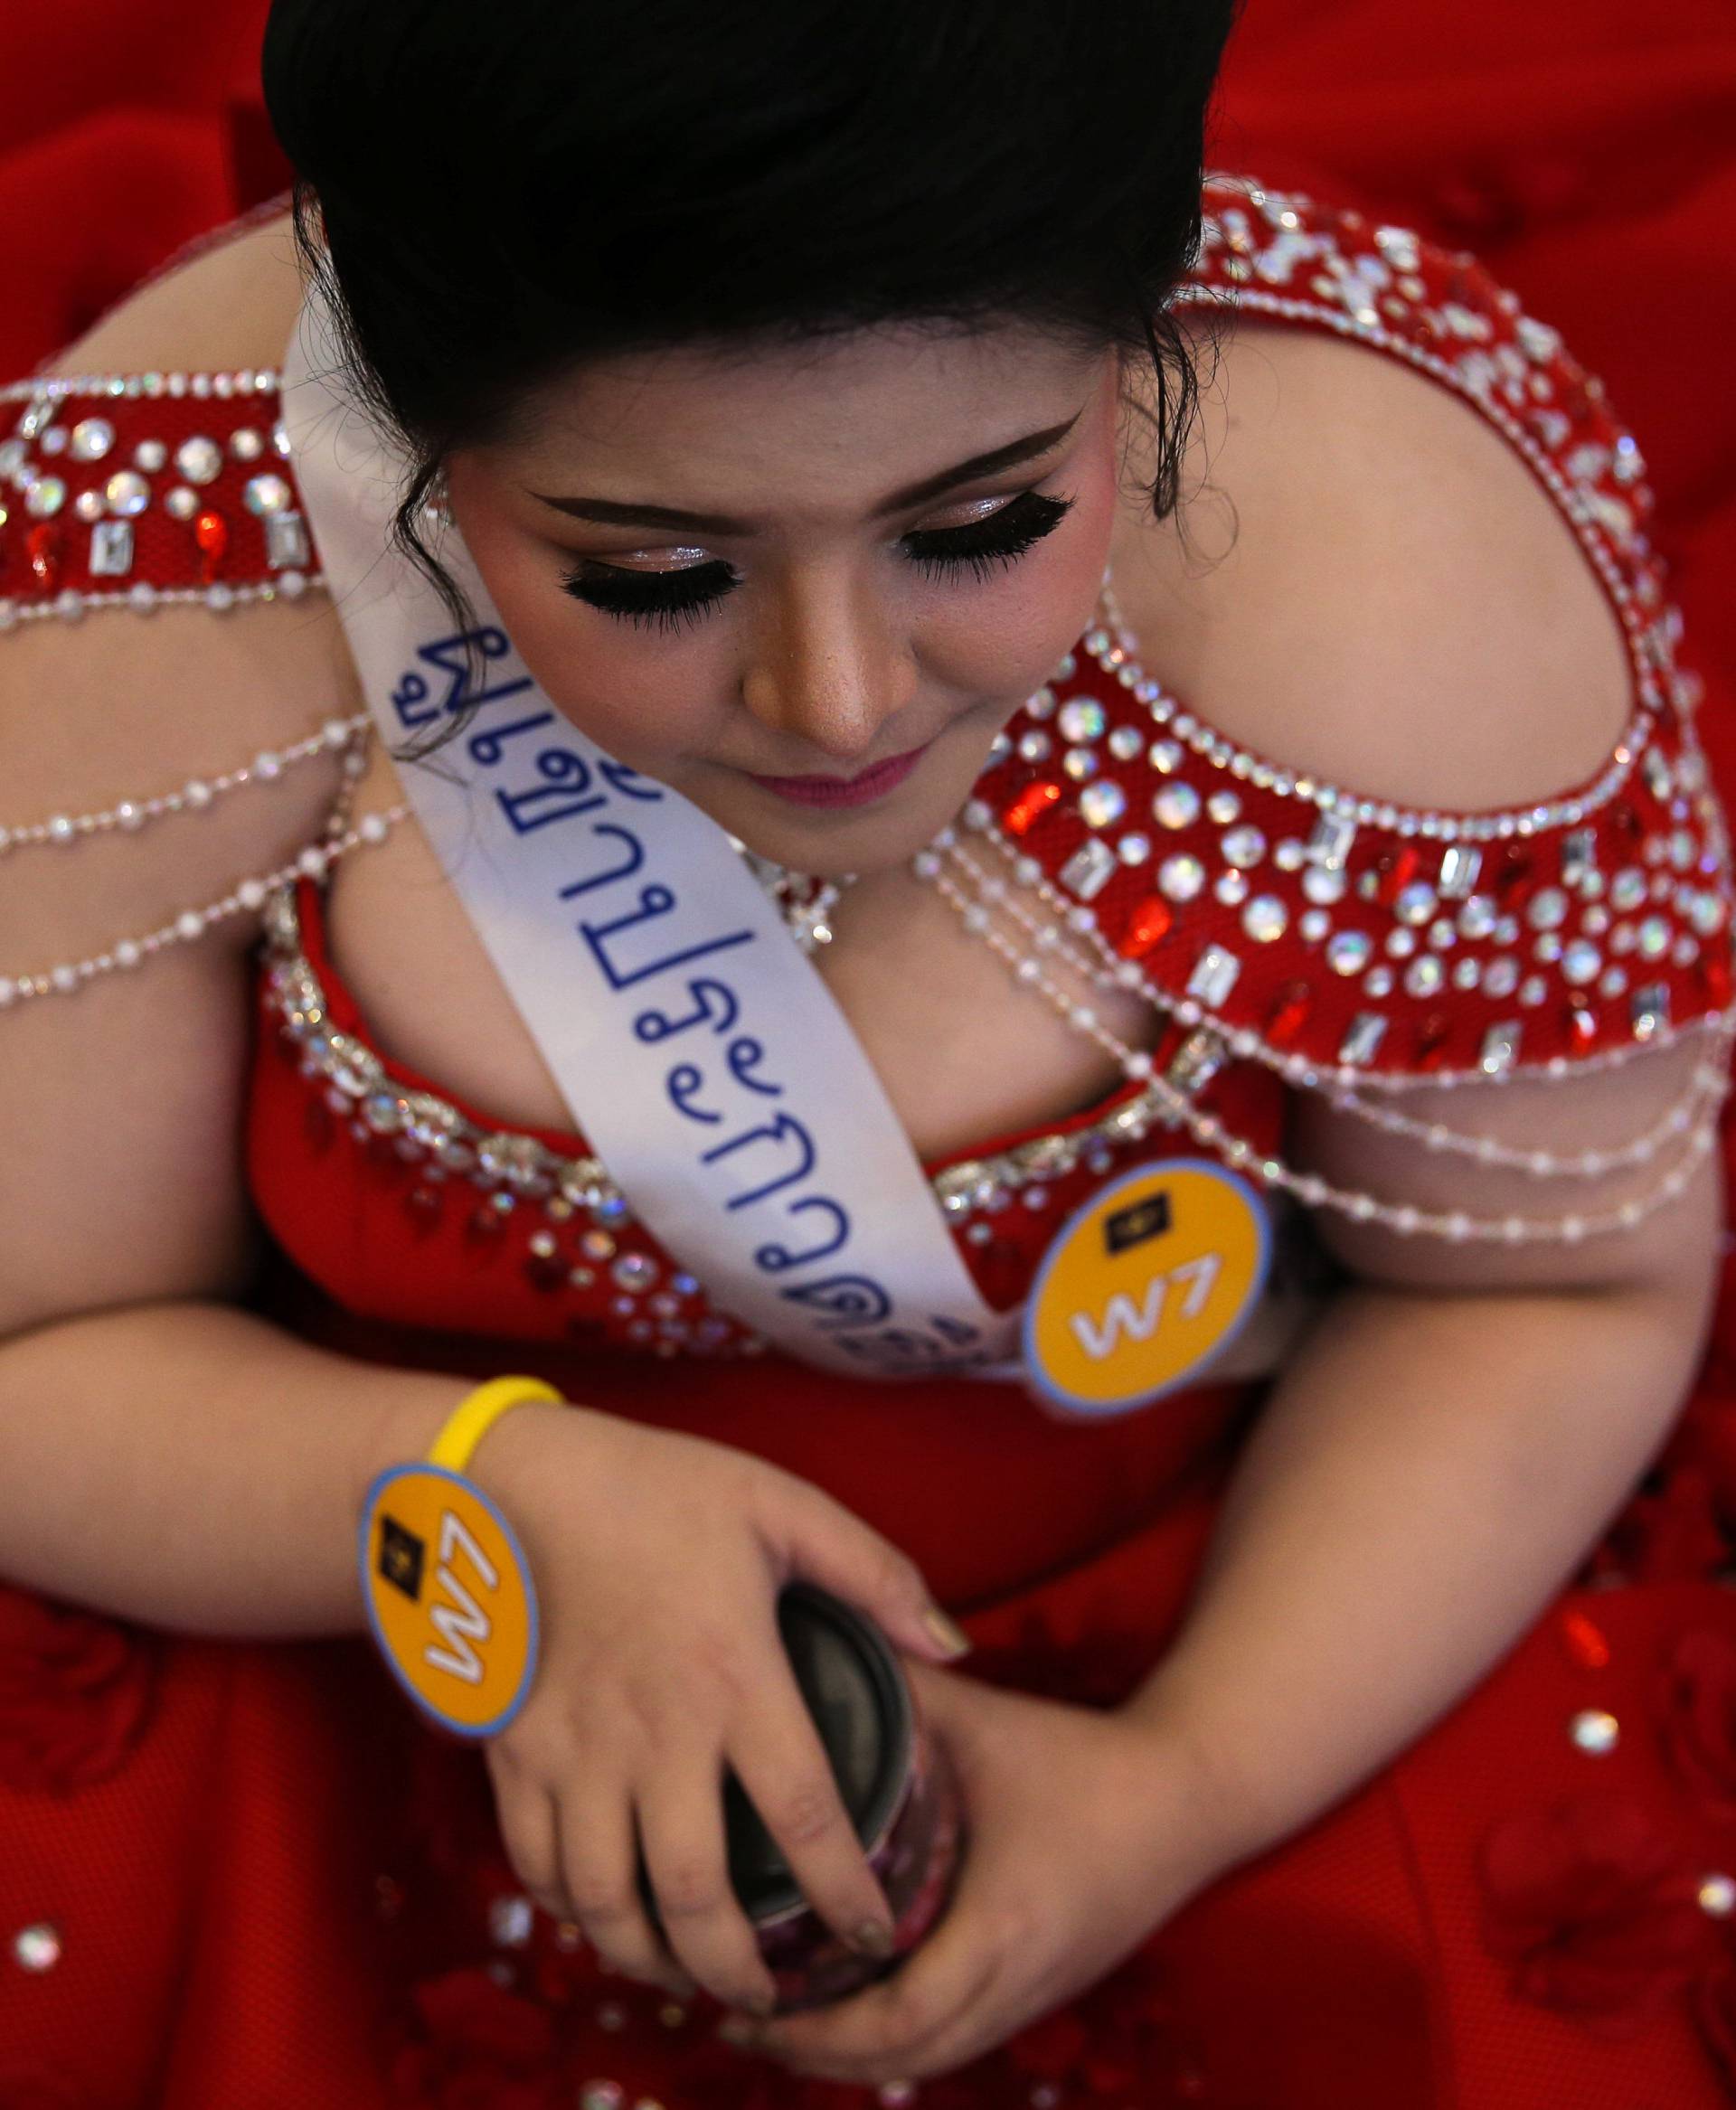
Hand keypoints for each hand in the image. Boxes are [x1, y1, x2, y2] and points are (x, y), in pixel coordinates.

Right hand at [466, 1400, 971, 2014]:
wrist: (515, 1481)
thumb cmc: (658, 1486)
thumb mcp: (781, 1506)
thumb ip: (875, 1575)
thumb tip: (954, 1645)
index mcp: (733, 1677)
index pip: (806, 1818)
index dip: (846, 1894)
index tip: (874, 1936)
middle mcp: (654, 1734)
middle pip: (697, 1895)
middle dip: (740, 1969)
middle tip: (773, 1999)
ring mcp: (576, 1751)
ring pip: (606, 1900)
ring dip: (651, 1958)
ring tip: (688, 1978)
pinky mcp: (517, 1752)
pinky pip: (538, 1861)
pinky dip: (571, 1909)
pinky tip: (605, 1916)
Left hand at [718, 1660, 1234, 2089]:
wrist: (1191, 1795)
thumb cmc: (1082, 1757)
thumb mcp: (983, 1721)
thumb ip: (901, 1692)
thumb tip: (816, 1652)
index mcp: (998, 1926)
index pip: (896, 2019)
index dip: (817, 2030)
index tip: (749, 2006)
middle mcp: (1018, 1980)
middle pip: (905, 2059)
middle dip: (817, 2054)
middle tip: (741, 2021)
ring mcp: (1037, 1994)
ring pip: (933, 2059)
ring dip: (857, 2057)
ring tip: (783, 2025)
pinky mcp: (1048, 1988)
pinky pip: (961, 2039)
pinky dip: (901, 2043)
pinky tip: (858, 2012)